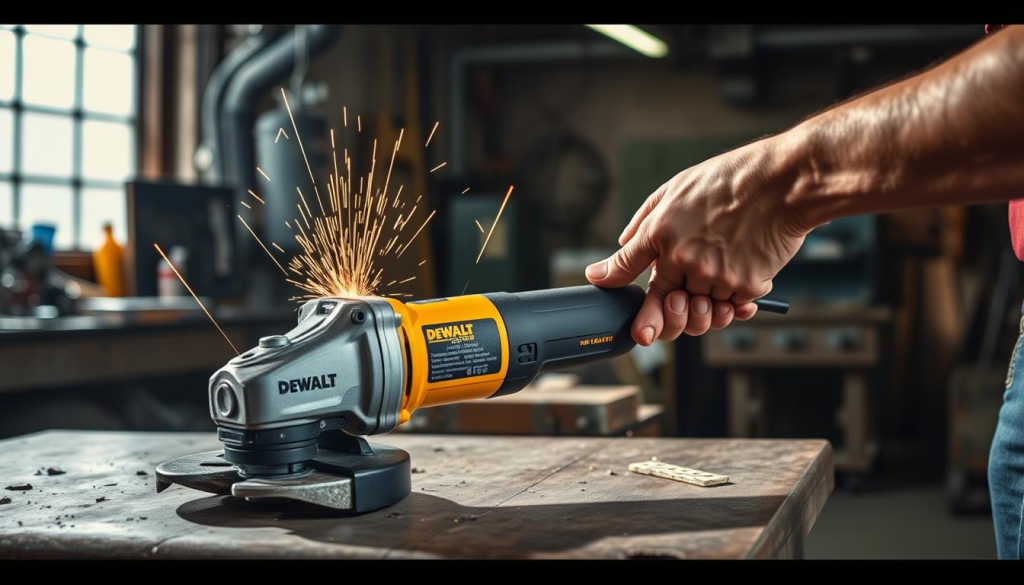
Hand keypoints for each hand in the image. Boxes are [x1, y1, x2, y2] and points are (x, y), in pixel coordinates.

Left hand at [586, 135, 809, 344]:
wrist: (782, 182)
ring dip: (713, 296)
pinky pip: (734, 303)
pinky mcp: (743, 285)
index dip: (617, 285)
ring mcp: (713, 275)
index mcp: (660, 232)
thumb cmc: (730, 180)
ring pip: (704, 306)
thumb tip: (623, 242)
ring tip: (728, 268)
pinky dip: (741, 293)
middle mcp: (682, 258)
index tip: (623, 307)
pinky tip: (749, 266)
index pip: (627, 269)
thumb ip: (646, 220)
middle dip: (676, 308)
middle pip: (669, 302)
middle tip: (688, 296)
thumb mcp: (676, 188)